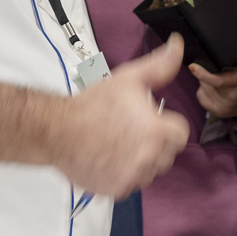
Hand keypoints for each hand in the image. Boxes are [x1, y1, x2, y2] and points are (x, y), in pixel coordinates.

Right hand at [51, 34, 191, 196]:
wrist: (56, 130)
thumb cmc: (91, 105)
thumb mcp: (128, 78)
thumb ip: (159, 66)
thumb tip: (178, 46)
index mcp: (157, 131)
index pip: (180, 134)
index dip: (166, 125)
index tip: (150, 121)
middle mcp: (149, 158)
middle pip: (167, 154)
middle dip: (155, 144)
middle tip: (131, 132)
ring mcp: (133, 177)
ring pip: (150, 171)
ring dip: (140, 161)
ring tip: (118, 145)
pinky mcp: (117, 189)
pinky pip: (131, 184)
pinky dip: (123, 175)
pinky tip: (109, 159)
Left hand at [192, 46, 236, 119]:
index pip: (220, 81)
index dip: (204, 74)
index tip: (193, 67)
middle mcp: (233, 98)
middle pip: (207, 83)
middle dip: (206, 72)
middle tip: (213, 67)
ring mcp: (225, 107)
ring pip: (203, 89)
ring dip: (204, 81)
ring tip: (216, 76)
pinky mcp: (217, 112)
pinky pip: (201, 96)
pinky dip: (203, 90)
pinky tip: (212, 87)